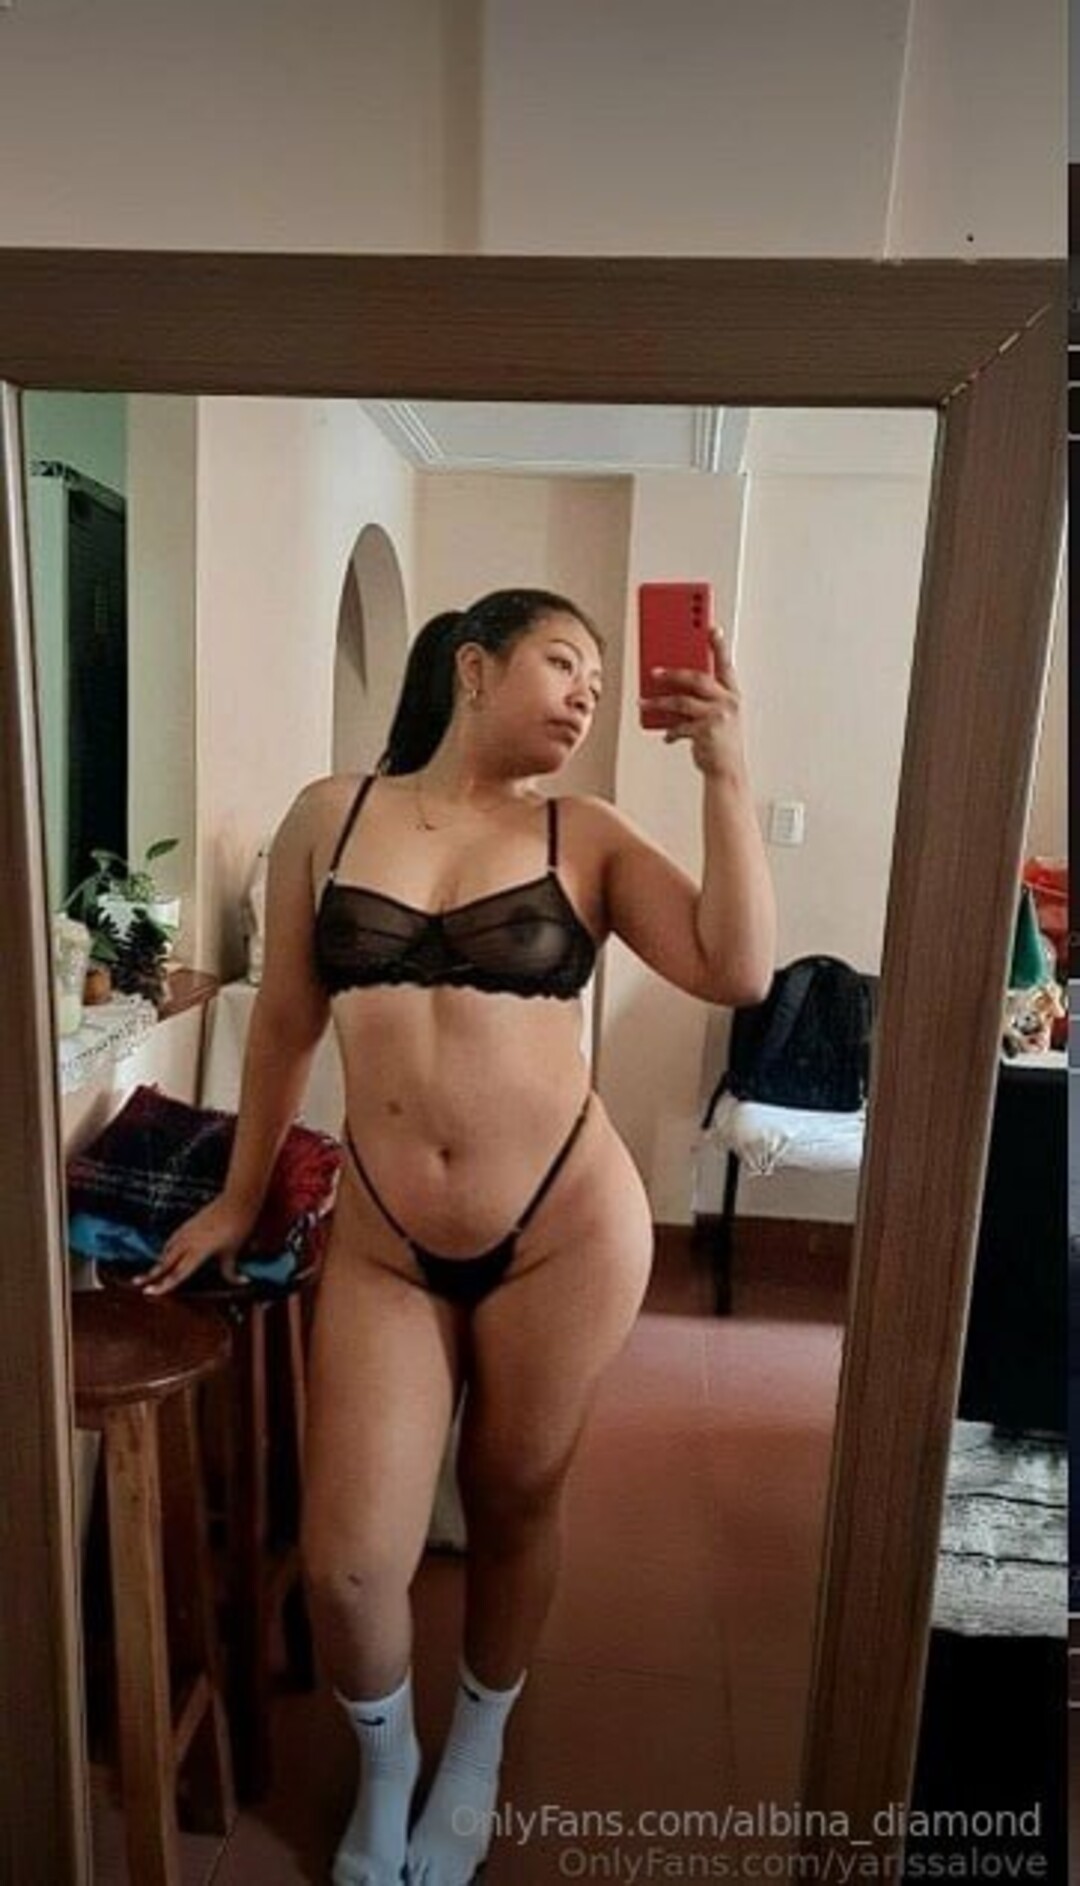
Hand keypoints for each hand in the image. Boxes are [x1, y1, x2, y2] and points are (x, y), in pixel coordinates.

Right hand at [140, 1194, 256, 1294]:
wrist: (237, 1201)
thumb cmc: (237, 1227)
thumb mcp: (233, 1252)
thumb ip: (231, 1271)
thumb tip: (242, 1282)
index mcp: (198, 1252)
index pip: (177, 1274)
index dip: (163, 1285)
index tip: (148, 1292)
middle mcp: (187, 1242)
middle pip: (164, 1262)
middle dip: (150, 1274)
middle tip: (136, 1283)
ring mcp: (185, 1231)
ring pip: (166, 1250)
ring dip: (158, 1263)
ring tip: (150, 1273)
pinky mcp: (187, 1224)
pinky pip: (172, 1240)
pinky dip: (166, 1250)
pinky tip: (166, 1254)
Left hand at [645, 628, 746, 777]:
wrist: (727, 772)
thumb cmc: (720, 743)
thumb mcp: (717, 715)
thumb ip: (702, 698)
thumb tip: (672, 685)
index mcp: (732, 694)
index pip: (725, 663)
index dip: (718, 644)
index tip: (709, 626)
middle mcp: (728, 702)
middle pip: (696, 678)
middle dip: (672, 672)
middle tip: (653, 671)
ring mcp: (718, 716)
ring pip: (681, 701)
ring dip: (658, 702)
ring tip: (644, 703)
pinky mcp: (706, 731)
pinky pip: (679, 725)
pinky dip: (669, 731)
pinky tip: (665, 735)